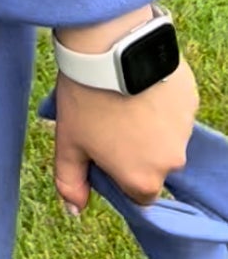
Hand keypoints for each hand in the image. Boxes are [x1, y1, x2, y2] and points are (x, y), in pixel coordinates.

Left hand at [53, 56, 199, 213]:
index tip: (104, 149)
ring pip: (167, 136)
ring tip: (124, 97)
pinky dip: (160, 102)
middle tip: (111, 118)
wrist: (109, 48)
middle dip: (135, 148)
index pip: (137, 193)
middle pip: (153, 164)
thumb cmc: (85, 100)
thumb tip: (74, 210)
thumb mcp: (68, 142)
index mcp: (142, 181)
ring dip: (150, 125)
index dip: (119, 173)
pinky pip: (176, 110)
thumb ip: (70, 181)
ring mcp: (185, 130)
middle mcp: (171, 162)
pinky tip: (139, 83)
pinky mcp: (191, 100)